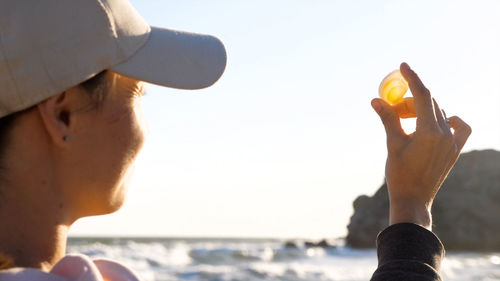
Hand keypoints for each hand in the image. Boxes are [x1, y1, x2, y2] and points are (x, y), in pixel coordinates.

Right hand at [371, 63, 471, 229]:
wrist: (414, 200)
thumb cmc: (400, 174)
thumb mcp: (392, 144)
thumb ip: (388, 119)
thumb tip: (376, 100)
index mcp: (430, 131)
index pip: (423, 95)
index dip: (412, 78)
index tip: (403, 66)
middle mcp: (446, 134)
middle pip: (429, 103)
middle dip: (410, 100)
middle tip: (394, 106)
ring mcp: (453, 142)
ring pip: (440, 113)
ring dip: (423, 109)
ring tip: (405, 119)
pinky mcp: (455, 150)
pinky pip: (459, 126)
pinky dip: (448, 118)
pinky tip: (437, 121)